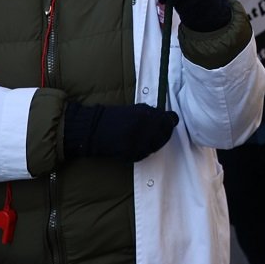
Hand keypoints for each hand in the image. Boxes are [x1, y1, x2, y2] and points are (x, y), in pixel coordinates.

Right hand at [62, 101, 178, 162]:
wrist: (93, 128)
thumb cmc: (115, 116)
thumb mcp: (136, 109)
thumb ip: (153, 113)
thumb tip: (170, 117)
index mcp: (145, 114)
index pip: (169, 121)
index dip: (170, 122)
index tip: (170, 122)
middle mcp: (143, 128)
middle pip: (164, 135)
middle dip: (164, 133)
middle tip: (159, 132)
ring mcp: (137, 142)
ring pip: (155, 146)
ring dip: (154, 143)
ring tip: (146, 139)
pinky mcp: (130, 153)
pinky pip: (143, 154)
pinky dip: (143, 151)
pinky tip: (137, 146)